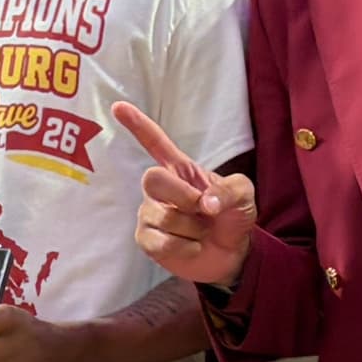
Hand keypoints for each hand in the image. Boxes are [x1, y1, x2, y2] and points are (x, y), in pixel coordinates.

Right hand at [110, 99, 255, 295]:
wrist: (233, 254)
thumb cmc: (233, 216)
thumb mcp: (243, 194)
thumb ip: (228, 191)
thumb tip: (204, 203)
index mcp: (181, 171)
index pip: (155, 143)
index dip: (138, 125)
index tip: (118, 107)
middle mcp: (160, 190)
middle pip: (152, 179)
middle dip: (182, 196)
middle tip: (204, 209)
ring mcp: (150, 215)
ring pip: (160, 216)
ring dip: (191, 228)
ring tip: (201, 232)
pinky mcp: (148, 241)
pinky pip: (159, 241)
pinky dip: (184, 247)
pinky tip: (192, 247)